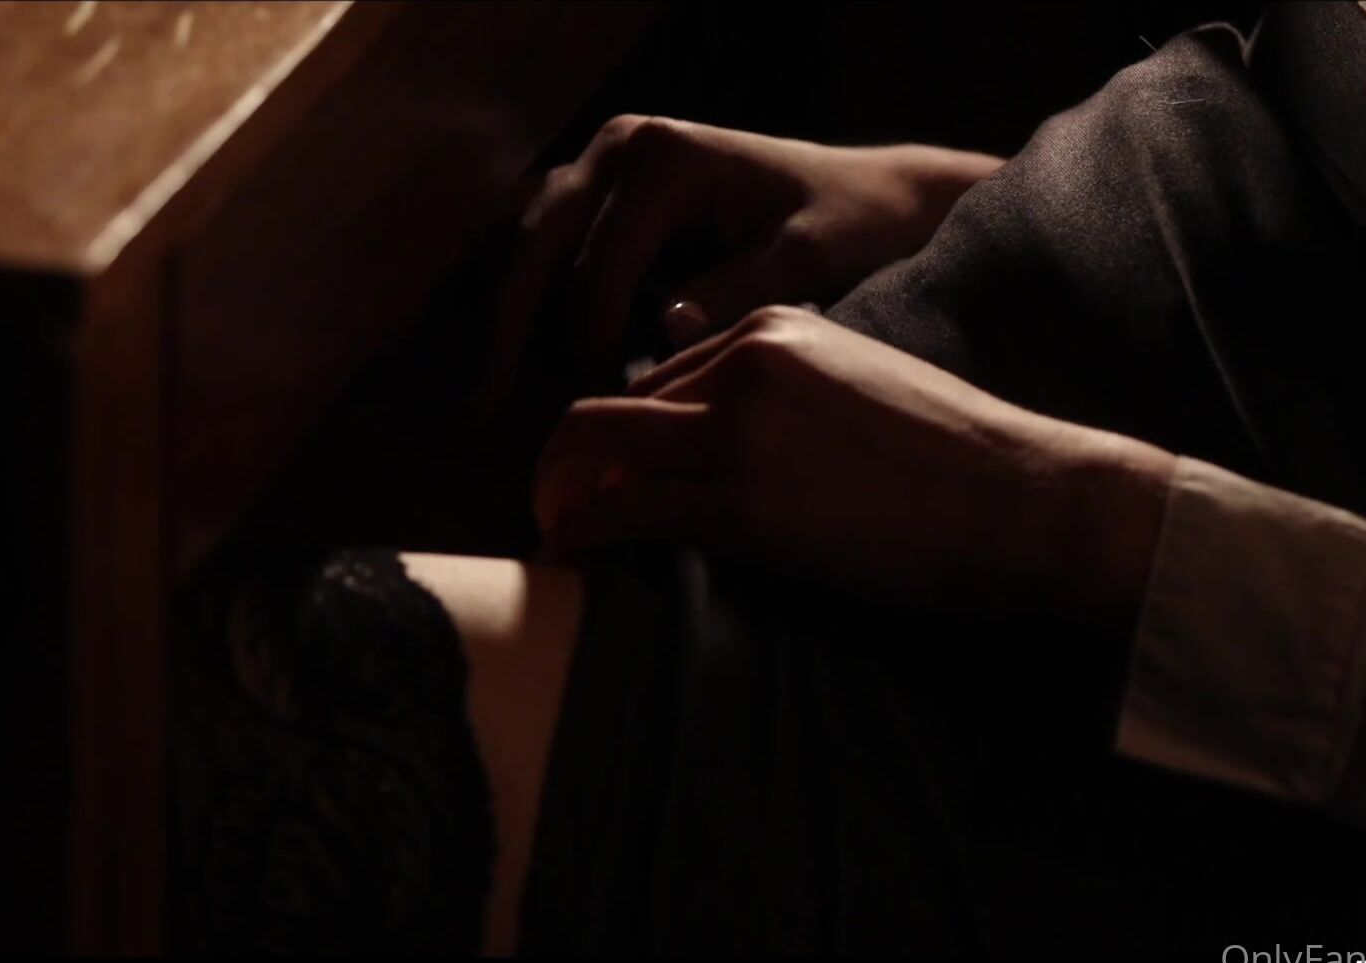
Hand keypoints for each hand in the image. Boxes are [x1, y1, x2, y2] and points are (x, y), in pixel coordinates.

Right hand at [488, 115, 1002, 402]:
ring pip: (534, 242)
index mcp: (665, 158)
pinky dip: (540, 306)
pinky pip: (557, 249)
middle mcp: (624, 149)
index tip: (590, 410)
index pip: (601, 262)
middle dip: (514, 327)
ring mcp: (610, 165)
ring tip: (491, 398)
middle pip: (539, 241)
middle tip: (491, 406)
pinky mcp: (611, 194)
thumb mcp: (807, 258)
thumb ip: (738, 289)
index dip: (587, 342)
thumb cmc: (850, 222)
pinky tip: (526, 370)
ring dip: (513, 317)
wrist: (874, 195)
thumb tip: (665, 330)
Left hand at [532, 306, 1177, 618]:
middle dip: (564, 457)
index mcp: (778, 329)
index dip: (621, 430)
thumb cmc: (963, 458)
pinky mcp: (745, 505)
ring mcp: (742, 432)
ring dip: (557, 493)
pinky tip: (570, 555)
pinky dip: (584, 533)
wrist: (1026, 497)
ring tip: (550, 532)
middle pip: (611, 404)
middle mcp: (747, 363)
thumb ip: (793, 395)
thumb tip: (735, 446)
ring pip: (596, 448)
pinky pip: (627, 512)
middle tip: (549, 503)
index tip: (601, 470)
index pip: (660, 375)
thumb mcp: (866, 384)